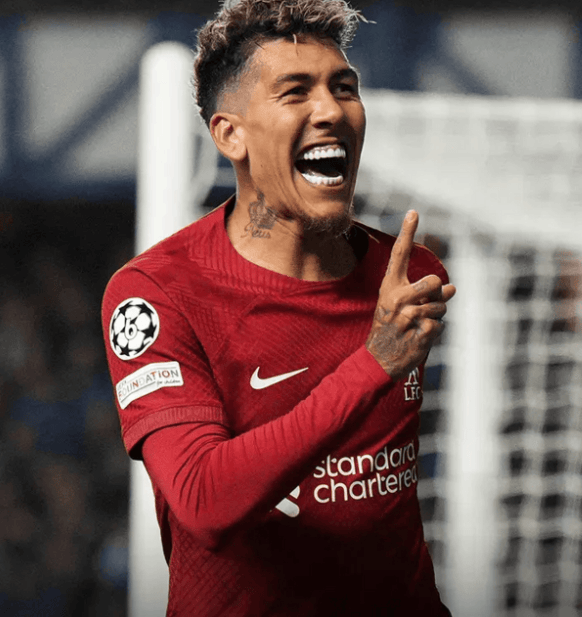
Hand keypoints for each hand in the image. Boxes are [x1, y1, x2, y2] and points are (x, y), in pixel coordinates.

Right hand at [366, 210, 455, 380]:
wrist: (379, 359)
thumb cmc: (391, 328)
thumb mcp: (399, 306)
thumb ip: (424, 294)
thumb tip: (453, 289)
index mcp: (389, 287)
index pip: (399, 255)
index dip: (407, 233)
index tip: (414, 212)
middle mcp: (397, 298)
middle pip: (435, 281)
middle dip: (437, 293)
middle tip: (425, 304)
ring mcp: (409, 316)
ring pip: (442, 306)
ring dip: (436, 316)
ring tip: (417, 325)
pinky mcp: (421, 332)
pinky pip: (440, 324)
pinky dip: (433, 331)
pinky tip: (418, 337)